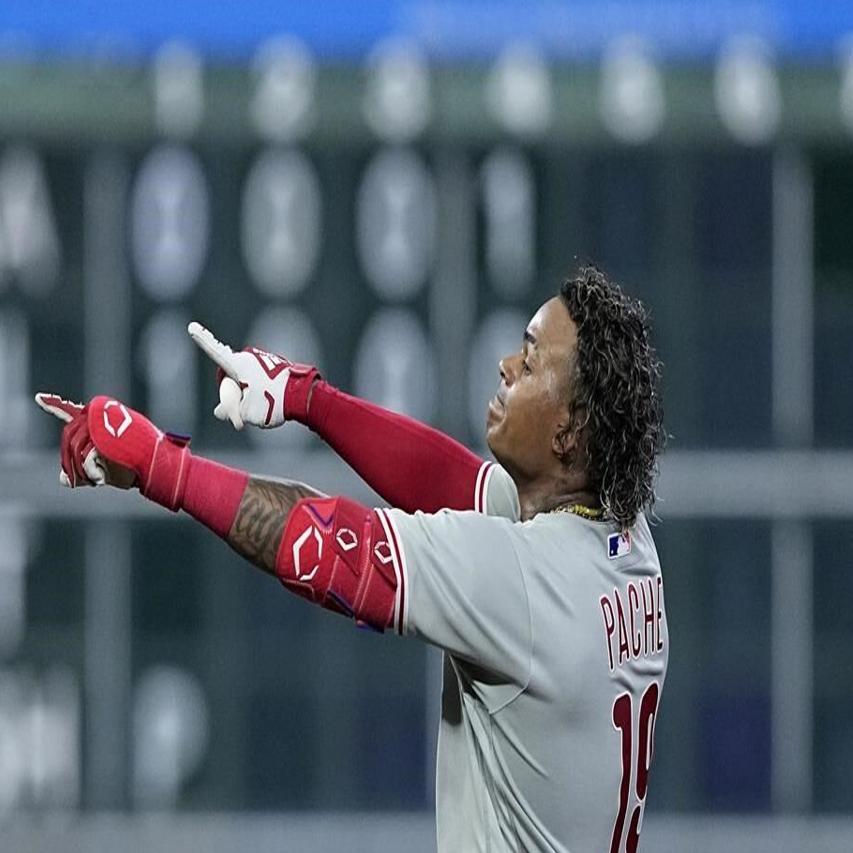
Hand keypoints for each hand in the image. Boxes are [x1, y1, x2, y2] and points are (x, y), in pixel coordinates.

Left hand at [35, 394, 191, 508]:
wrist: (155, 467)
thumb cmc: (133, 468)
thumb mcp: (104, 469)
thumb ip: (82, 471)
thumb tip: (62, 479)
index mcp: (99, 420)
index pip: (71, 411)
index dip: (54, 406)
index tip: (39, 398)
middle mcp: (98, 415)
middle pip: (69, 438)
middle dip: (69, 462)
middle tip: (77, 480)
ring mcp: (100, 423)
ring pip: (75, 449)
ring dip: (81, 471)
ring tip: (97, 481)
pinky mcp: (103, 435)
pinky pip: (85, 457)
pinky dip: (91, 473)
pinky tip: (102, 480)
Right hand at [187, 322, 318, 430]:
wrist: (304, 395)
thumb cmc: (273, 403)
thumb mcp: (245, 413)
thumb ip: (228, 411)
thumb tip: (220, 412)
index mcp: (237, 364)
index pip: (214, 352)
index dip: (202, 340)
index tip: (192, 327)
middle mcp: (248, 358)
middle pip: (229, 378)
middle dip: (230, 396)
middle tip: (240, 416)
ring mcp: (262, 361)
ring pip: (244, 382)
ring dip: (246, 396)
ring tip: (262, 407)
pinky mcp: (273, 366)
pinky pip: (258, 381)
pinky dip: (259, 392)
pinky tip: (271, 401)